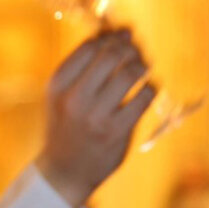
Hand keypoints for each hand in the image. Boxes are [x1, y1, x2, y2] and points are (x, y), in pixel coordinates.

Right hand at [35, 29, 156, 207]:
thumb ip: (82, 68)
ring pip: (129, 74)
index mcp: (58, 85)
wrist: (65, 171)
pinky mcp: (117, 132)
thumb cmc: (67, 127)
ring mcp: (96, 117)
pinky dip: (150, 89)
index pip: (90, 47)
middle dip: (129, 47)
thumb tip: (114, 35)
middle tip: (136, 51)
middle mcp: (75, 99)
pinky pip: (142, 99)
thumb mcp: (63, 95)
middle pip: (111, 56)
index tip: (122, 37)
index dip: (111, 37)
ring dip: (142, 65)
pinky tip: (148, 90)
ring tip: (144, 67)